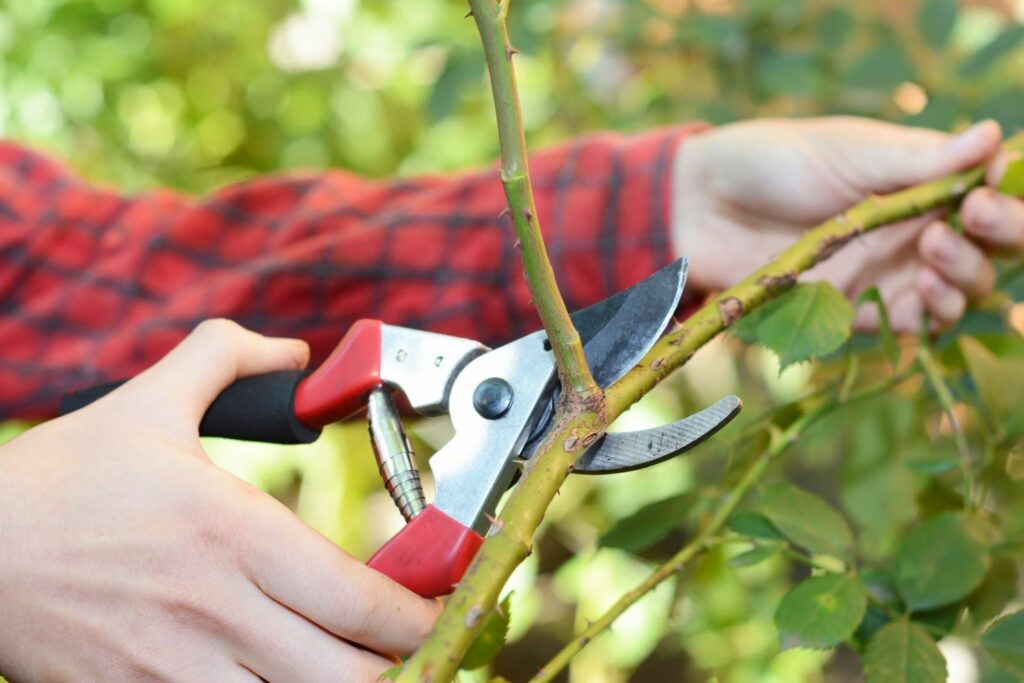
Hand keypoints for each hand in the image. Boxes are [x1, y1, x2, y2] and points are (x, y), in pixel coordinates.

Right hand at [0, 320, 438, 681]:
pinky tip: (287, 681)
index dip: (421, 614)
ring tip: (358, 665)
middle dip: (399, 667)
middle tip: (414, 645)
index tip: (444, 607)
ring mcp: (177, 670)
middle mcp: (217, 610)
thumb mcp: (147, 402)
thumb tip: (294, 350)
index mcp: (233, 533)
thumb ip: (226, 359)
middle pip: (349, 675)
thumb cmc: (60, 481)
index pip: (360, 599)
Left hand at [672, 117, 1023, 330]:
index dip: (1005, 203)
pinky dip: (927, 316)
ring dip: (963, 280)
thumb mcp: (847, 150)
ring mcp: (886, 272)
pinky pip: (909, 325)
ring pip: (958, 292)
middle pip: (988, 250)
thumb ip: (916, 159)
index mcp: (921, 180)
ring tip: (931, 255)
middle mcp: (914, 229)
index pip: (991, 196)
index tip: (984, 199)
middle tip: (962, 225)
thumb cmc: (772, 161)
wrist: (701, 206)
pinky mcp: (854, 311)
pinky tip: (917, 293)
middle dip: (996, 241)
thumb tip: (991, 136)